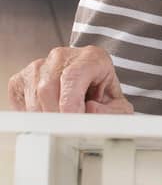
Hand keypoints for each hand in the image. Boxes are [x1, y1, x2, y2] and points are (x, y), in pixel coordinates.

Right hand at [8, 46, 133, 114]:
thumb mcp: (117, 106)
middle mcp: (62, 57)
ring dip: (45, 116)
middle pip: (48, 88)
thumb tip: (90, 110)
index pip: (73, 76)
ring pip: (33, 97)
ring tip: (62, 119)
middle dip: (57, 115)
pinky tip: (48, 114)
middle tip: (69, 127)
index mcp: (91, 58)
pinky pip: (21, 101)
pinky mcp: (22, 77)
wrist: (90, 83)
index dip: (70, 103)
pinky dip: (32, 114)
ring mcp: (39, 65)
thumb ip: (111, 112)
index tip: (72, 121)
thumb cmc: (102, 94)